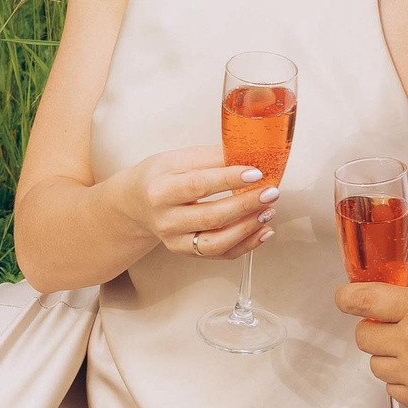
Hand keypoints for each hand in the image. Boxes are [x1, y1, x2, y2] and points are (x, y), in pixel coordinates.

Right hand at [112, 145, 278, 262]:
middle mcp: (166, 220)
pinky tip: (263, 230)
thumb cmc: (160, 177)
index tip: (256, 172)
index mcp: (160, 190)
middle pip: (212, 217)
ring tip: (269, 211)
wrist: (136, 204)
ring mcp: (175, 241)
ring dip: (249, 228)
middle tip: (271, 191)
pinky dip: (247, 245)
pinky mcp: (187, 252)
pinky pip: (220, 255)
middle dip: (246, 205)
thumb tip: (250, 153)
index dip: (230, 180)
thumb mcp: (177, 159)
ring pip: (217, 243)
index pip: (199, 185)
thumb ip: (211, 157)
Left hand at [336, 276, 407, 407]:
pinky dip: (403, 381)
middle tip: (395, 327)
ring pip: (376, 365)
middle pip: (363, 337)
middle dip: (375, 330)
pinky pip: (393, 390)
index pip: (363, 300)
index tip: (345, 299)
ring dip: (389, 357)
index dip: (347, 298)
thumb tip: (391, 277)